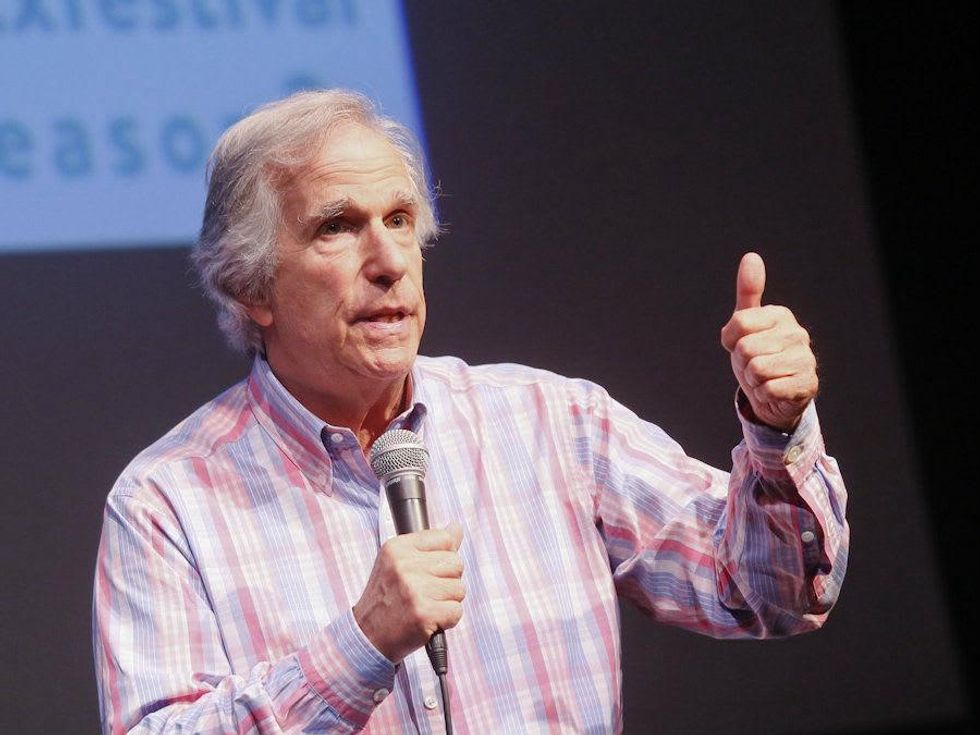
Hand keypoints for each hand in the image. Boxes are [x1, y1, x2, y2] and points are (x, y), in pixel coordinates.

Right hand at [352, 523, 464, 662]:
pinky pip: (456, 610)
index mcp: (397, 548)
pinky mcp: (424, 613)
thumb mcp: (398, 563)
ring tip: (425, 606)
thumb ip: (429, 545)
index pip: (445, 539)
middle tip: (425, 592)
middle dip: (447, 581)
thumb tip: (456, 528)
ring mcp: (413, 590)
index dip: (443, 558)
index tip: (428, 571)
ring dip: (447, 601)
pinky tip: (428, 620)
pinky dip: (447, 619)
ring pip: (459, 588)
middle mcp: (404, 565)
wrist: (367, 637)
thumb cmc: (386, 599)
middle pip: (456, 563)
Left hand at [720, 252, 817, 431]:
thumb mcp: (746, 324)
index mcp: (780, 315)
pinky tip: (774, 390)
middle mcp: (797, 333)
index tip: (742, 343)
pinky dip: (764, 394)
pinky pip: (769, 389)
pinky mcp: (807, 384)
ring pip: (756, 370)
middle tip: (754, 365)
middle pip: (745, 348)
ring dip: (753, 380)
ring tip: (764, 377)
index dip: (731, 340)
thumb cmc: (758, 354)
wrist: (773, 393)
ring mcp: (806, 359)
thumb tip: (752, 256)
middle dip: (742, 363)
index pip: (738, 323)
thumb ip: (748, 292)